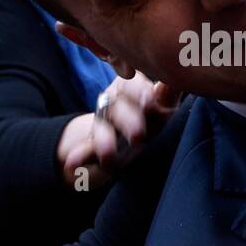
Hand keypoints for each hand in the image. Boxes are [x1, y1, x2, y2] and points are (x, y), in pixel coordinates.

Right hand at [57, 72, 180, 186]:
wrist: (123, 145)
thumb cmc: (153, 122)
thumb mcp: (164, 109)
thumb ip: (168, 96)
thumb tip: (173, 83)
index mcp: (135, 91)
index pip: (134, 85)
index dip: (141, 92)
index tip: (150, 101)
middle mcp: (115, 104)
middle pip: (118, 108)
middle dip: (128, 120)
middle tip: (138, 136)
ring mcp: (101, 126)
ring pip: (101, 129)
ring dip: (103, 141)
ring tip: (107, 155)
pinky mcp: (89, 148)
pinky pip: (85, 152)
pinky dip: (80, 157)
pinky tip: (73, 163)